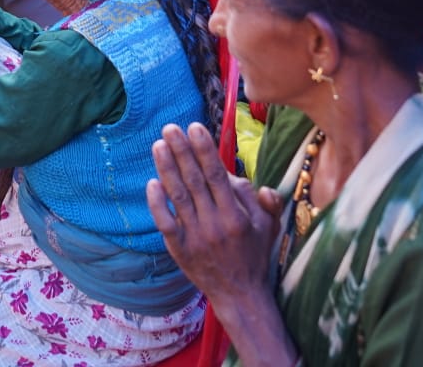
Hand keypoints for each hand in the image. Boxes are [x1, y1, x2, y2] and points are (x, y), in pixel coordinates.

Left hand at [146, 123, 281, 305]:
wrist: (240, 295)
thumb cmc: (255, 255)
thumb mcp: (270, 227)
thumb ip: (265, 200)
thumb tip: (250, 180)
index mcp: (237, 216)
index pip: (217, 175)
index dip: (204, 150)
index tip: (194, 127)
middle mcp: (215, 224)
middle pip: (194, 181)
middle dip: (181, 151)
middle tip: (169, 128)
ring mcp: (196, 237)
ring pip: (178, 197)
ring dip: (167, 169)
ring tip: (158, 145)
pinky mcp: (180, 250)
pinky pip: (165, 223)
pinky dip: (158, 203)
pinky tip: (152, 183)